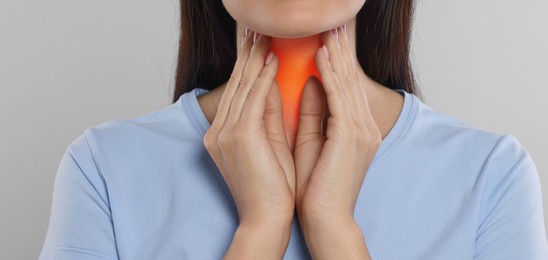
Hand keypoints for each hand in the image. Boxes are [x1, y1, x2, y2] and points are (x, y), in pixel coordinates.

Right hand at [203, 29, 294, 227]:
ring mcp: (225, 133)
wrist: (267, 218)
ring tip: (265, 35)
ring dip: (255, 58)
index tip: (257, 44)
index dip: (246, 66)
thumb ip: (268, 113)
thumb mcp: (269, 143)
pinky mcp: (240, 136)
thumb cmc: (273, 187)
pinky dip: (263, 78)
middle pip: (236, 84)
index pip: (237, 92)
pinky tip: (272, 60)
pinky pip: (254, 99)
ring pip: (243, 87)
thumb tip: (272, 83)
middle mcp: (218, 131)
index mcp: (222, 134)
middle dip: (247, 54)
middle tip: (256, 29)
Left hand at [294, 25, 381, 224]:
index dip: (337, 59)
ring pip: (346, 83)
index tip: (327, 37)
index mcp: (356, 129)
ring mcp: (361, 130)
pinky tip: (322, 55)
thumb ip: (313, 111)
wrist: (325, 219)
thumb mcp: (312, 141)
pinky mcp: (351, 136)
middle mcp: (364, 126)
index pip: (345, 86)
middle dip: (340, 49)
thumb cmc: (315, 186)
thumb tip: (309, 81)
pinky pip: (339, 97)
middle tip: (333, 22)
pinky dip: (330, 74)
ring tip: (328, 28)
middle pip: (349, 79)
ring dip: (336, 53)